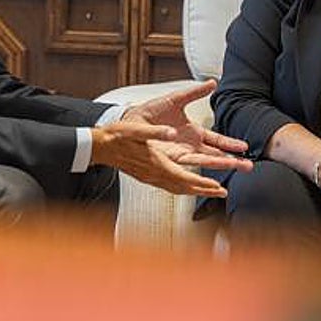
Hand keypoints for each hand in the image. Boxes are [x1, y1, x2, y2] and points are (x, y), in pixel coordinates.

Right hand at [91, 122, 235, 197]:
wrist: (99, 146)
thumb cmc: (116, 136)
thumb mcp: (135, 129)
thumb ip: (154, 132)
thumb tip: (171, 132)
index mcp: (155, 163)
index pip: (184, 179)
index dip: (202, 184)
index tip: (217, 185)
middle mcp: (154, 174)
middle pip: (184, 187)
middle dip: (204, 190)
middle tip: (221, 191)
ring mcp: (150, 177)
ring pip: (177, 188)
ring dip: (194, 190)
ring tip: (209, 189)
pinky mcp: (146, 176)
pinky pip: (169, 185)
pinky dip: (182, 187)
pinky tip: (185, 184)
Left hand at [123, 79, 252, 168]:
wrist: (130, 120)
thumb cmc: (151, 111)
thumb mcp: (175, 99)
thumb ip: (194, 92)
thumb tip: (213, 82)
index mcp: (194, 132)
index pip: (217, 140)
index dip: (230, 144)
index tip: (244, 147)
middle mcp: (190, 146)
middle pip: (215, 155)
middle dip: (232, 160)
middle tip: (248, 165)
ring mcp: (180, 154)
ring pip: (204, 162)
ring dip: (220, 165)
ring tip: (235, 168)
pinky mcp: (168, 159)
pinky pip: (186, 166)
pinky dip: (197, 172)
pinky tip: (207, 177)